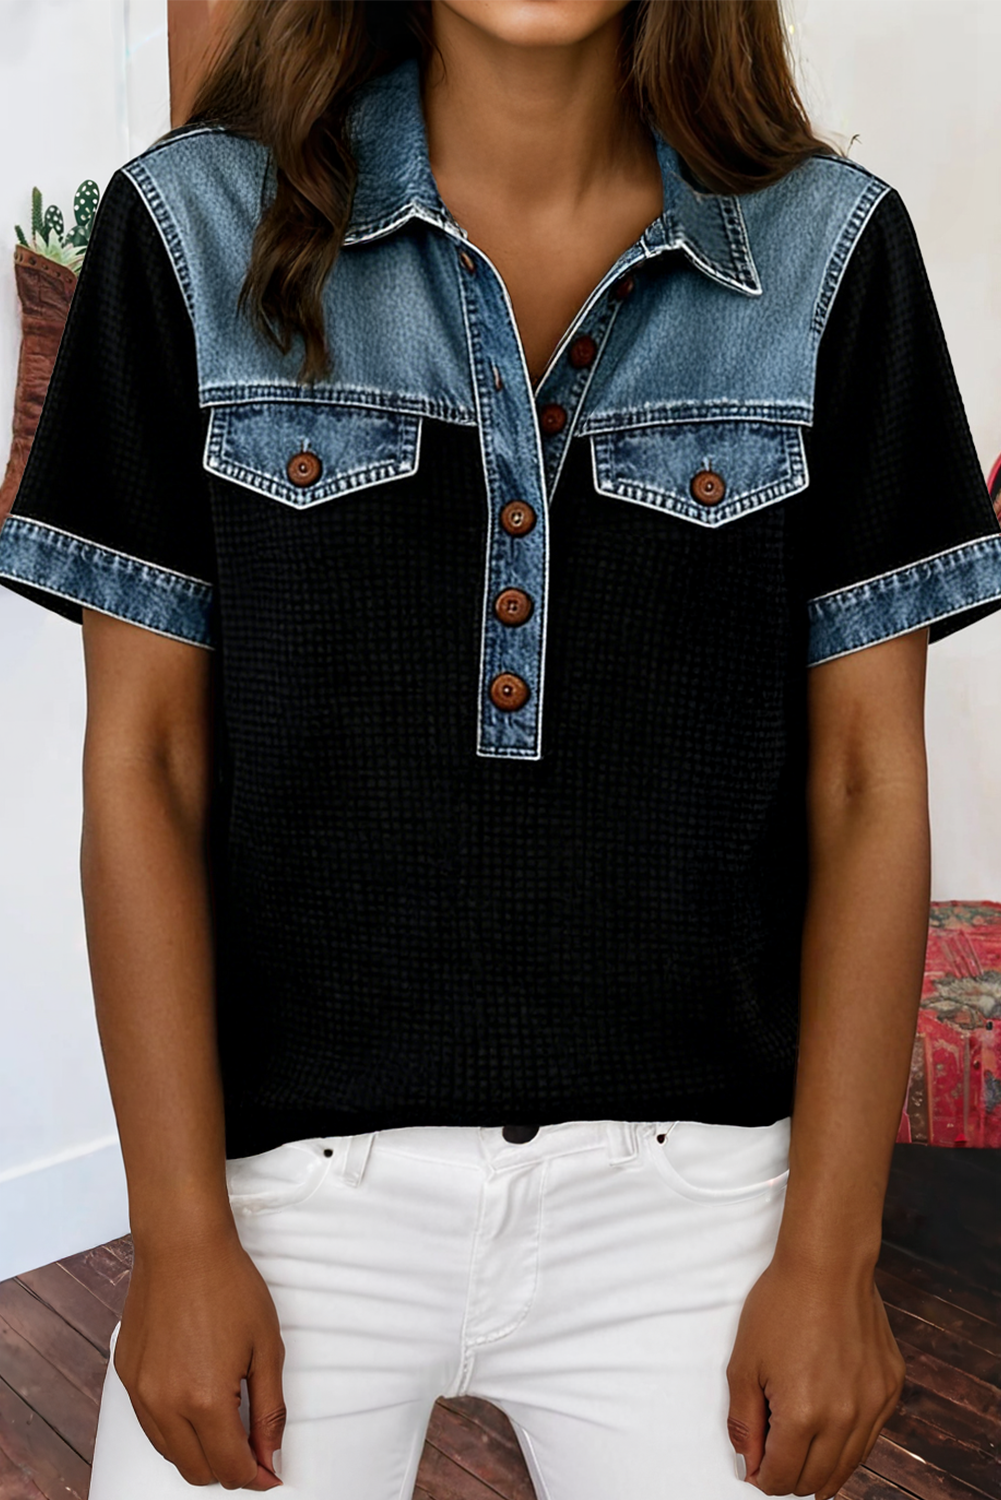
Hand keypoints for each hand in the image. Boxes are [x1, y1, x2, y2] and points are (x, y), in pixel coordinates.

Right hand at [114, 1227, 285, 1489]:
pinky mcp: (126, 1376)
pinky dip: (174, 1429)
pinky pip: (150, 1424)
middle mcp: (166, 1405)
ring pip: (170, 1452)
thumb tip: (269, 1453)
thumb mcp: (266, 1347)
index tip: (270, 1471)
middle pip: (197, 1470)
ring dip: (199, 1452)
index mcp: (205, 1400)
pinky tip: (195, 1405)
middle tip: (252, 1449)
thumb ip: (269, 1410)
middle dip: (228, 1469)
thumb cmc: (227, 1284)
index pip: (230, 1468)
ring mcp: (141, 1392)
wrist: (182, 1244)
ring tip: (226, 1426)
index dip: (256, 1476)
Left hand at [725, 1254, 905, 1497]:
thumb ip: (744, 1421)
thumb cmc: (780, 1306)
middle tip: (774, 1461)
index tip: (754, 1469)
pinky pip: (870, 1436)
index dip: (763, 1478)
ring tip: (800, 1454)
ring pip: (848, 1465)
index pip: (782, 1476)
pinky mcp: (890, 1389)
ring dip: (821, 1469)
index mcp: (804, 1415)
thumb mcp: (745, 1362)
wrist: (828, 1266)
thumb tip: (749, 1463)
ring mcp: (874, 1405)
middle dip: (790, 1478)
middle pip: (817, 1480)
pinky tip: (831, 1428)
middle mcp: (845, 1419)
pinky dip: (848, 1443)